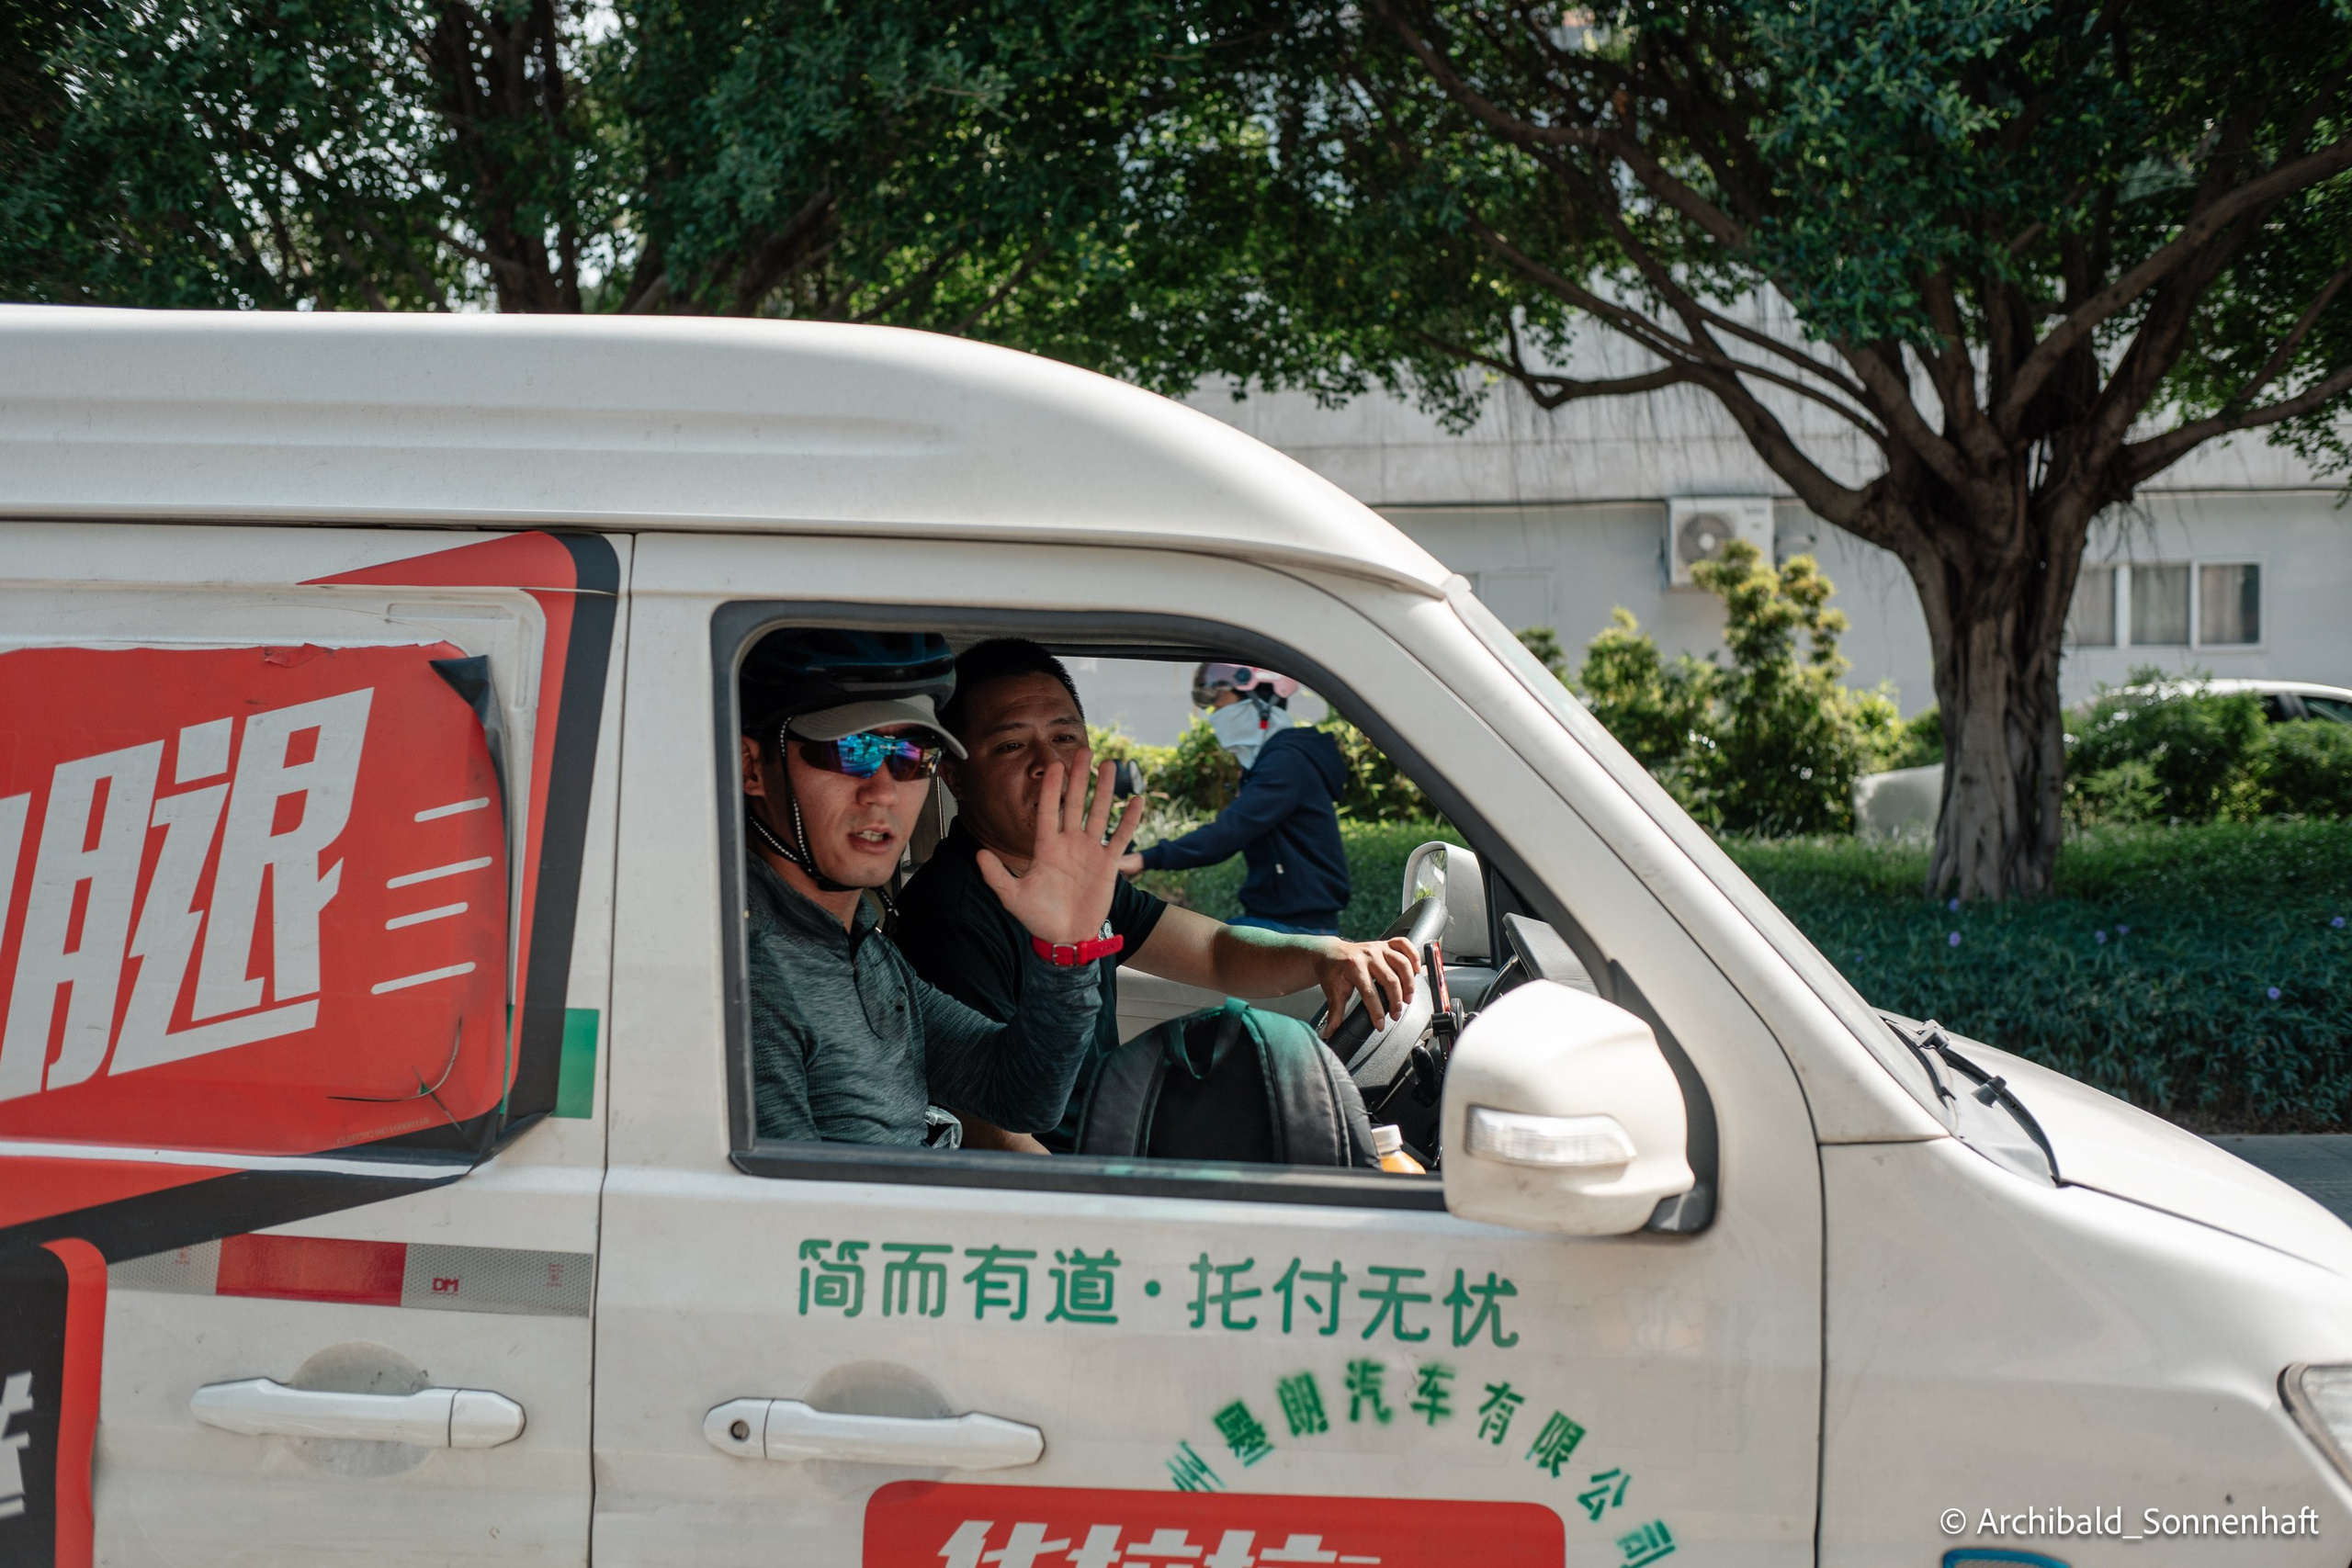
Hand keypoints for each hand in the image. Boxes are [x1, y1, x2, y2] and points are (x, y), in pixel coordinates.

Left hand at [977, 748, 1146, 946]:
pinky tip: (1136, 800)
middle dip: (1079, 778)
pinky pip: (1120, 838)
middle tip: (1083, 750)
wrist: (1065, 937)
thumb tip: (978, 854)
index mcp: (1046, 847)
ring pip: (1098, 813)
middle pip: (1075, 804)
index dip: (1051, 789)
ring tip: (1110, 765)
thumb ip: (997, 876)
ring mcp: (1089, 851)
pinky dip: (1129, 820)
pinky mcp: (1108, 864)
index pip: (1049, 811)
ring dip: (1105, 790)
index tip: (1053, 765)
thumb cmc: (1038, 917)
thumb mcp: (1013, 897)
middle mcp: (1068, 843)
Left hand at [1314, 937, 1419, 1039]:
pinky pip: (1404, 944)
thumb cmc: (1332, 971)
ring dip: (1409, 983)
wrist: (1329, 953)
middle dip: (1396, 1001)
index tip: (1380, 1024)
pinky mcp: (1385, 944)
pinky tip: (1416, 970)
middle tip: (1396, 1015)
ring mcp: (1378, 948)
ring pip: (1402, 963)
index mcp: (1353, 967)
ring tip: (1408, 998)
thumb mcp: (1332, 992)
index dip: (1376, 1011)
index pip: (1369, 992)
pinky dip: (1413, 955)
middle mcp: (1368, 955)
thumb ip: (1335, 1013)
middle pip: (1390, 979)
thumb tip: (1331, 1033)